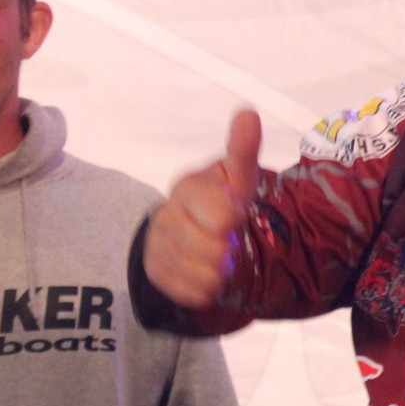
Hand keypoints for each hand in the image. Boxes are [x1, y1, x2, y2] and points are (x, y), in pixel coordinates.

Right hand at [143, 108, 261, 307]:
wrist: (192, 238)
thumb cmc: (220, 202)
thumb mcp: (238, 177)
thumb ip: (242, 150)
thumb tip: (247, 111)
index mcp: (188, 188)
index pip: (223, 214)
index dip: (234, 219)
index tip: (235, 216)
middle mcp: (166, 217)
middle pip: (216, 251)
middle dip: (230, 249)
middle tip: (227, 241)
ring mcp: (158, 248)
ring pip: (207, 276)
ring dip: (221, 272)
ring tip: (217, 257)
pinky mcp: (157, 276)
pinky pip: (193, 294)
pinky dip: (206, 290)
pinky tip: (203, 273)